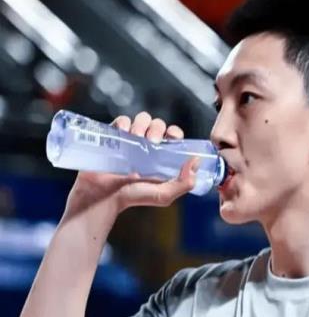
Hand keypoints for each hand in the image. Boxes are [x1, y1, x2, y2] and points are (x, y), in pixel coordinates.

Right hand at [66, 112, 198, 216]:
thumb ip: (184, 183)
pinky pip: (122, 120)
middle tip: (151, 142)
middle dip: (156, 128)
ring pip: (141, 119)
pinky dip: (124, 122)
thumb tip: (196, 161)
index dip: (175, 132)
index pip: (173, 135)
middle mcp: (147, 146)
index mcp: (162, 156)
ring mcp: (130, 140)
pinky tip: (124, 133)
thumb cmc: (133, 197)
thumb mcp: (163, 195)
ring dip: (141, 124)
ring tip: (135, 137)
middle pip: (157, 124)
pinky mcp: (114, 136)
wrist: (103, 198)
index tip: (172, 137)